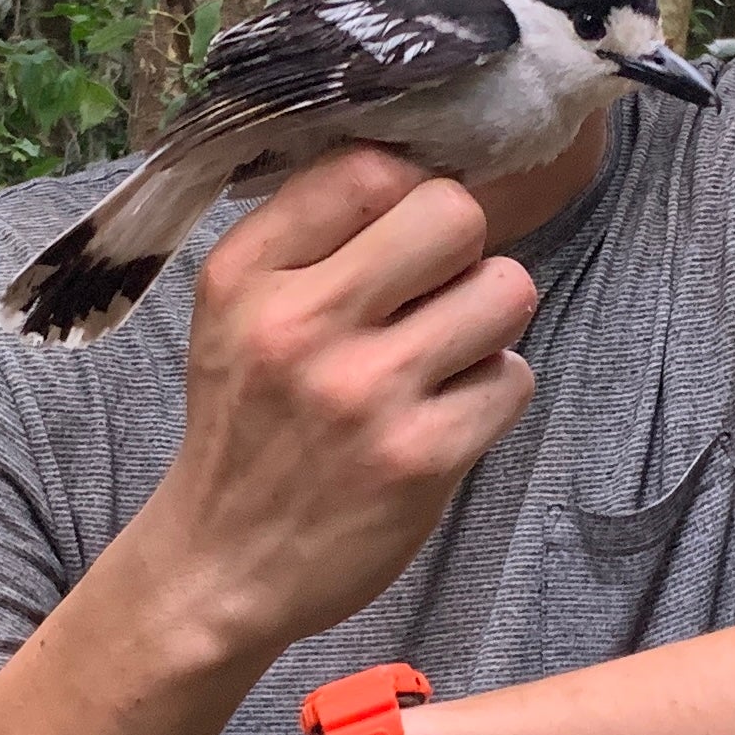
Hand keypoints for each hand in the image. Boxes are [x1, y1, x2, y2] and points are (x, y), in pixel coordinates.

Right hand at [133, 146, 539, 659]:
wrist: (221, 567)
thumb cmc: (245, 426)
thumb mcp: (235, 313)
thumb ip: (309, 237)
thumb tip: (420, 169)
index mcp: (248, 275)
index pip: (369, 168)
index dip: (409, 192)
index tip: (400, 235)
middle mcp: (302, 324)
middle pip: (454, 214)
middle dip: (463, 248)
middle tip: (435, 293)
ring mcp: (367, 394)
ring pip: (504, 290)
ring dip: (487, 320)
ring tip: (442, 355)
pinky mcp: (422, 458)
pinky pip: (513, 378)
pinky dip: (490, 393)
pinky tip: (442, 415)